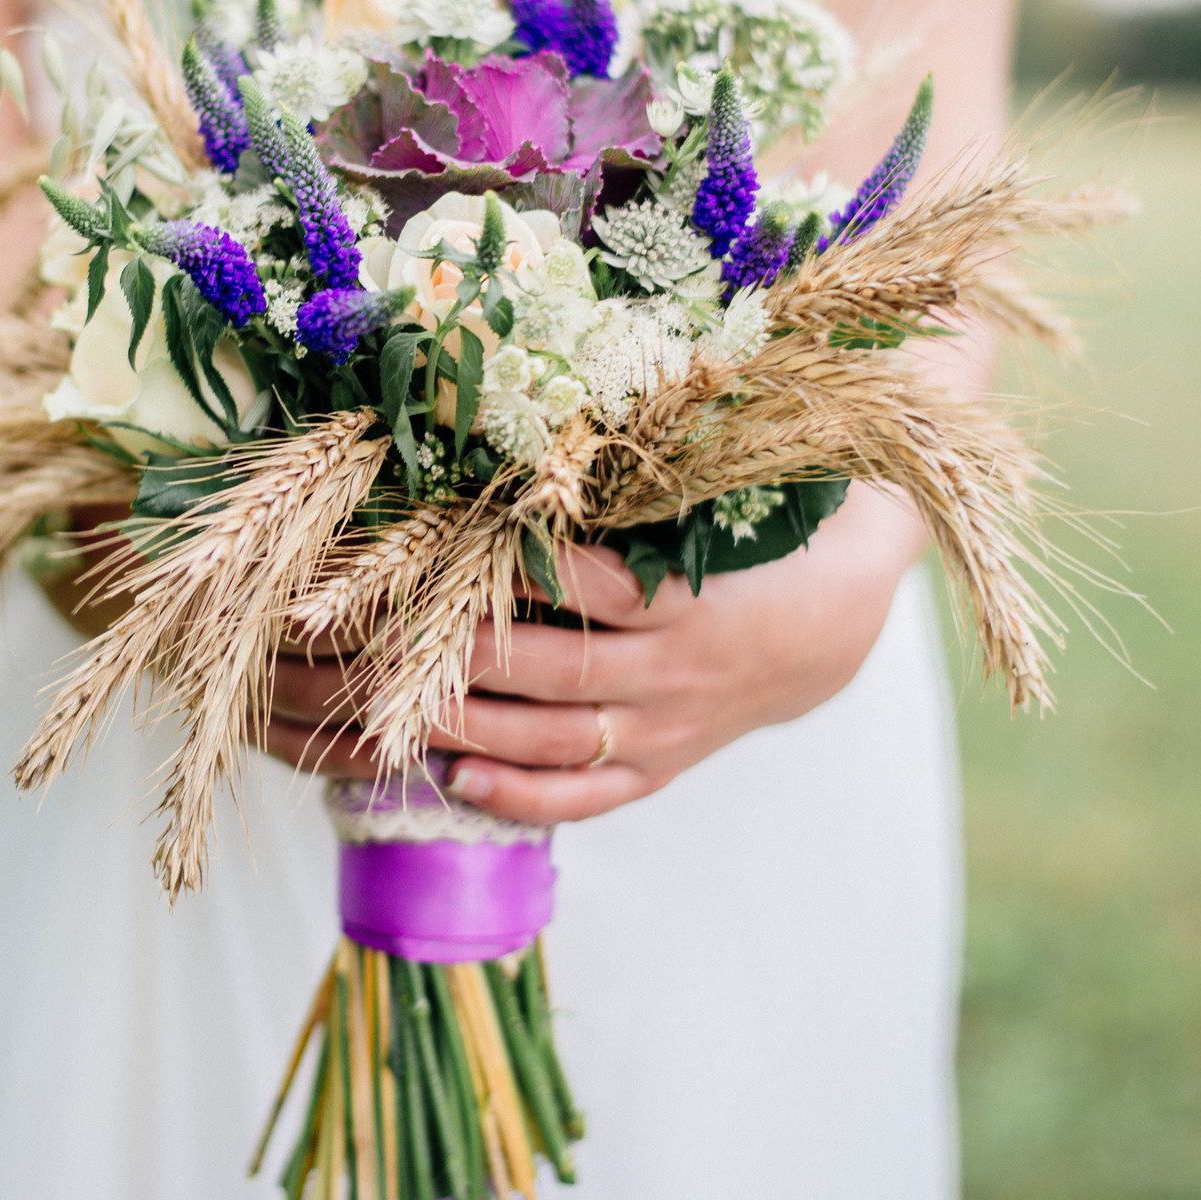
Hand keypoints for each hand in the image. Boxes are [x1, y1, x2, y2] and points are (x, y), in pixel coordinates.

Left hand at [261, 485, 926, 824]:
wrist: (839, 620)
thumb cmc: (759, 535)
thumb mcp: (717, 490)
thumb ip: (641, 466)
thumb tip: (551, 403)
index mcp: (687, 594)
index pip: (582, 587)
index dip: (504, 577)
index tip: (421, 559)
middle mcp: (673, 669)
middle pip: (547, 670)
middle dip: (449, 659)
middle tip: (360, 645)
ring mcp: (666, 727)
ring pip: (552, 739)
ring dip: (464, 728)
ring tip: (380, 713)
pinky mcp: (661, 766)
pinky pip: (586, 794)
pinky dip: (521, 796)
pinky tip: (454, 781)